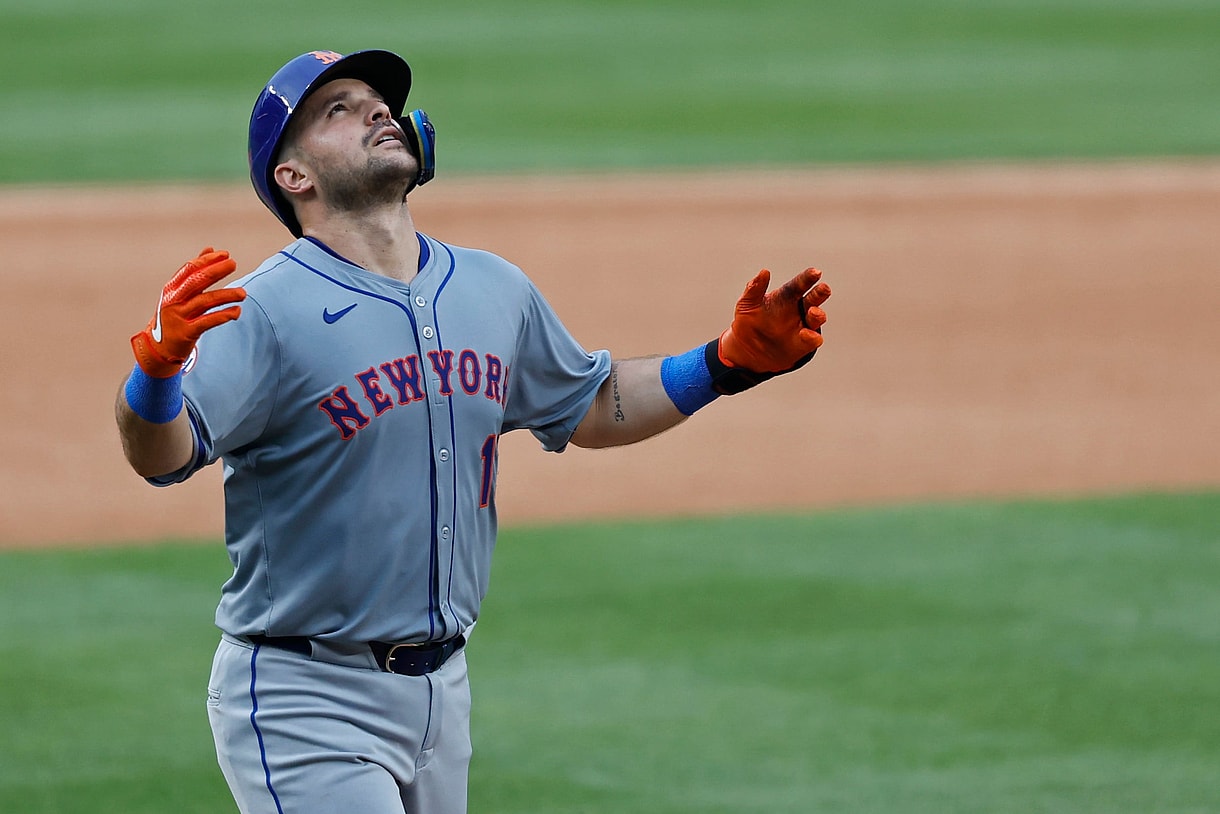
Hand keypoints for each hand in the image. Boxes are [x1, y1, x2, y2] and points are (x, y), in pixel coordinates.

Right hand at [131, 248, 245, 377]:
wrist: (157, 348)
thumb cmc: (174, 317)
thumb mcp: (180, 294)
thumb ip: (195, 273)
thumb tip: (210, 249)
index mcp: (172, 289)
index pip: (189, 269)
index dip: (207, 261)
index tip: (225, 255)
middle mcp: (173, 300)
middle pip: (195, 281)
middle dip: (215, 271)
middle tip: (233, 263)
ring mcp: (178, 317)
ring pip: (204, 301)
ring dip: (225, 295)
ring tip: (243, 293)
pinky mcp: (186, 333)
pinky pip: (206, 322)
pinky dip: (222, 315)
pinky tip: (236, 311)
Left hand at [718, 267, 830, 372]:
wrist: (746, 350)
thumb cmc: (748, 322)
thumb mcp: (746, 304)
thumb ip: (754, 288)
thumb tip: (764, 272)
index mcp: (786, 296)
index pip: (799, 284)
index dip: (807, 278)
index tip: (815, 272)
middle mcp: (798, 310)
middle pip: (814, 298)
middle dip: (820, 293)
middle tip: (823, 288)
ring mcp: (802, 327)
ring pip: (817, 318)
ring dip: (818, 314)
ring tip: (813, 312)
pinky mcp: (803, 345)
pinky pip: (813, 340)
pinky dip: (812, 337)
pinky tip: (805, 334)